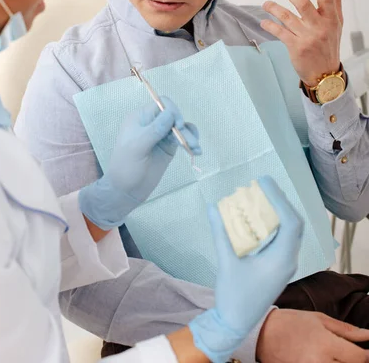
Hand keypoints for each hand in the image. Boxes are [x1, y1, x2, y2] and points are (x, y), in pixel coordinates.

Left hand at [79, 97, 200, 228]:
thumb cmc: (126, 166)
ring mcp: (161, 136)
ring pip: (181, 128)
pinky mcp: (168, 148)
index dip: (172, 111)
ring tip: (196, 148)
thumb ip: (155, 129)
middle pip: (174, 116)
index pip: (161, 104)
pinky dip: (191, 143)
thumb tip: (171, 113)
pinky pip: (182, 139)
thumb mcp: (138, 146)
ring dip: (191, 136)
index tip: (178, 124)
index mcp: (141, 118)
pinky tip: (197, 151)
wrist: (126, 191)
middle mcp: (152, 124)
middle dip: (184, 126)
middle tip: (191, 142)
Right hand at [189, 177, 302, 362]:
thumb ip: (220, 233)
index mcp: (282, 259)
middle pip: (294, 224)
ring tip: (264, 195)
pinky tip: (261, 216)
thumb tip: (212, 207)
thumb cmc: (233, 295)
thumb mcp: (226, 262)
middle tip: (264, 184)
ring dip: (280, 212)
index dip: (280, 198)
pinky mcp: (279, 267)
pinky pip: (283, 239)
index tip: (264, 182)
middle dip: (281, 201)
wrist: (235, 324)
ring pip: (290, 232)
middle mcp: (289, 260)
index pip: (290, 221)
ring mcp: (286, 264)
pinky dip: (275, 224)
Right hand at [257, 309, 368, 362]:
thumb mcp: (319, 319)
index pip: (360, 357)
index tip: (367, 351)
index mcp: (326, 344)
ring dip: (342, 362)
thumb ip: (346, 330)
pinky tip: (328, 359)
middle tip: (349, 353)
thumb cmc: (289, 323)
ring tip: (335, 355)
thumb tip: (367, 335)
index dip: (367, 355)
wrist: (262, 334)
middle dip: (355, 360)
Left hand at [261, 0, 342, 85]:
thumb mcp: (337, 22)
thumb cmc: (329, 44)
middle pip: (302, 3)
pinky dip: (270, 26)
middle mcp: (320, 27)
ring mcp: (308, 38)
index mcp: (331, 18)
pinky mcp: (296, 48)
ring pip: (288, 17)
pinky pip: (280, 33)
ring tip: (265, 4)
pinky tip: (264, 22)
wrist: (325, 73)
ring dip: (274, 8)